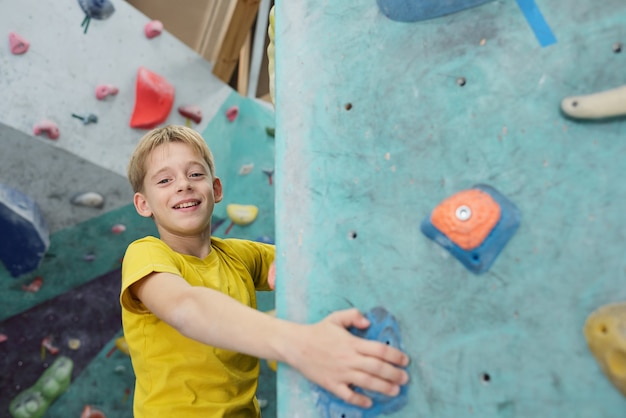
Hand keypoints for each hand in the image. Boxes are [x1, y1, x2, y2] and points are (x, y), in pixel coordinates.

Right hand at [286, 308, 409, 407]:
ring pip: (366, 382)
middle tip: (405, 378)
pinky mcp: (331, 384)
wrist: (296, 345)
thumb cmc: (318, 331)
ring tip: (395, 390)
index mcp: (352, 342)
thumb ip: (353, 316)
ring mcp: (340, 373)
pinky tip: (369, 402)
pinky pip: (347, 394)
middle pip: (376, 367)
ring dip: (383, 387)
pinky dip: (359, 399)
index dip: (394, 355)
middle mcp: (349, 358)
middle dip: (394, 374)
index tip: (405, 360)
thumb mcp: (335, 317)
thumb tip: (367, 322)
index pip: (378, 349)